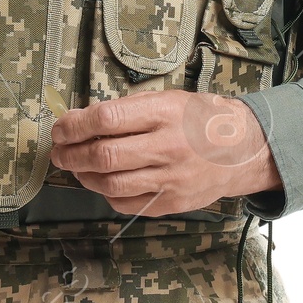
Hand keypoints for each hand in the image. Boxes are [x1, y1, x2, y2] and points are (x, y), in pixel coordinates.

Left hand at [49, 90, 281, 217]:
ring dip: (83, 176)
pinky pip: (126, 203)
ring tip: (75, 166)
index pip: (106, 118)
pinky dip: (106, 193)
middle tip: (58, 151)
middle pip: (104, 155)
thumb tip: (78, 120)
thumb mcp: (166, 100)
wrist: (243, 149)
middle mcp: (167, 146)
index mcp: (163, 112)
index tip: (60, 128)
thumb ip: (125, 110)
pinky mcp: (171, 203)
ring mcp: (170, 179)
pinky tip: (101, 182)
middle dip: (70, 154)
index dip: (74, 125)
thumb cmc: (199, 118)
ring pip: (111, 184)